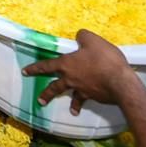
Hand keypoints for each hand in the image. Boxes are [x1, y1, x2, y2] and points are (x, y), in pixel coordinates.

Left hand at [22, 29, 137, 114]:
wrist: (120, 83)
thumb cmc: (104, 60)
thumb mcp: (93, 40)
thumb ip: (83, 36)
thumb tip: (79, 36)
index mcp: (67, 64)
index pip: (47, 65)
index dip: (35, 68)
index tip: (25, 72)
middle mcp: (71, 79)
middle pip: (54, 86)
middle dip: (46, 93)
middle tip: (40, 100)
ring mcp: (82, 89)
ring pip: (71, 96)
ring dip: (70, 103)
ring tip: (71, 110)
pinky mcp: (94, 96)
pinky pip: (87, 99)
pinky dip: (86, 103)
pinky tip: (87, 106)